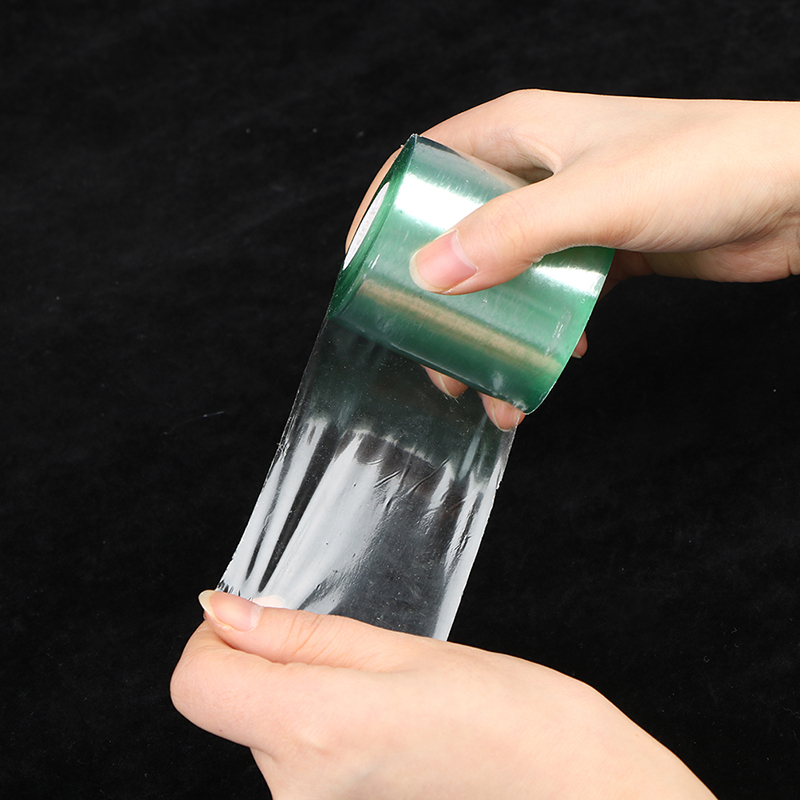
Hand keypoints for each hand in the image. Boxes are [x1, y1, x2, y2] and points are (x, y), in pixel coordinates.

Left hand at [172, 591, 716, 799]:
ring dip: (302, 698)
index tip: (256, 618)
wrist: (558, 783)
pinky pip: (293, 759)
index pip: (196, 685)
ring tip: (379, 695)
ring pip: (266, 730)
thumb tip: (221, 612)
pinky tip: (379, 727)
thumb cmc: (498, 707)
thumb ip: (297, 635)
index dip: (216, 640)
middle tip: (354, 657)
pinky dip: (319, 729)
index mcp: (314, 727)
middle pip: (234, 704)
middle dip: (275, 665)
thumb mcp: (397, 646)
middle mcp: (297, 789)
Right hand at [353, 91, 799, 427]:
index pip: (425, 161)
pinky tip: (556, 361)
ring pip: (504, 273)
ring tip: (487, 381)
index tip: (364, 265)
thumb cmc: (708, 167)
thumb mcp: (595, 198)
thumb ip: (510, 235)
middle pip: (458, 230)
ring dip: (491, 328)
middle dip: (439, 294)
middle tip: (432, 346)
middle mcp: (537, 170)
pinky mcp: (599, 253)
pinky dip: (543, 333)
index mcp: (520, 133)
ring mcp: (568, 213)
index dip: (386, 208)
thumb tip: (429, 274)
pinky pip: (550, 296)